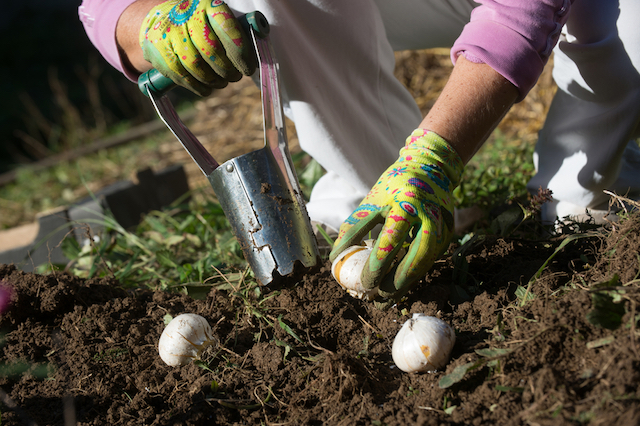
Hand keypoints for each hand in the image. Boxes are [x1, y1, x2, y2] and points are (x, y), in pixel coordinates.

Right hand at [139, 0, 255, 95]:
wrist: (158, 20)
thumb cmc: (198, 24)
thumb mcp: (215, 20)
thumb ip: (234, 33)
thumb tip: (254, 57)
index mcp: (208, 5)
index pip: (228, 29)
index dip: (241, 53)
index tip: (249, 68)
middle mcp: (187, 15)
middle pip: (211, 50)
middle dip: (227, 70)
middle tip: (235, 77)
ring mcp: (170, 33)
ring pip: (196, 66)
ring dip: (213, 80)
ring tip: (222, 82)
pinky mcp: (159, 51)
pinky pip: (181, 75)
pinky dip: (197, 87)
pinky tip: (206, 88)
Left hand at [329, 129, 463, 307]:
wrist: (431, 166)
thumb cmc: (394, 184)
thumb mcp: (373, 200)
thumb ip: (355, 227)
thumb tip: (336, 257)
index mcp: (405, 203)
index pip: (390, 241)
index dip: (376, 266)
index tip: (363, 284)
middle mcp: (428, 215)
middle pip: (415, 258)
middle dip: (395, 282)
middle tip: (377, 297)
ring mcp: (442, 225)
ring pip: (426, 263)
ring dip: (407, 284)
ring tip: (387, 298)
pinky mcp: (449, 233)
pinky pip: (430, 260)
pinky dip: (414, 274)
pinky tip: (400, 284)